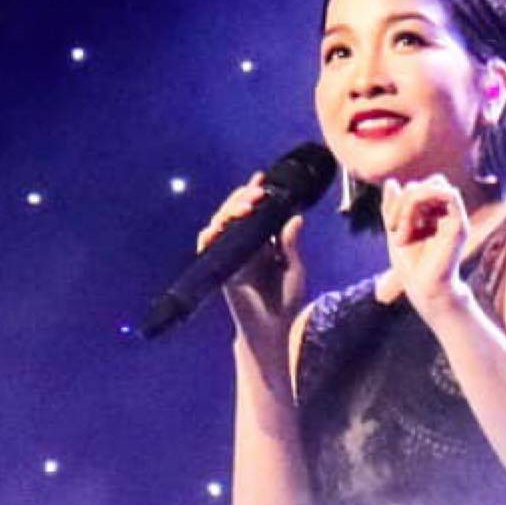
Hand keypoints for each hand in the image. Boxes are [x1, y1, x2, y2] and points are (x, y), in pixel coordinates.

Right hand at [197, 170, 306, 346]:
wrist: (273, 328)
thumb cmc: (287, 300)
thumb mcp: (294, 268)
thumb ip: (290, 244)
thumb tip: (296, 217)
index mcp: (265, 239)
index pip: (257, 209)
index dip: (256, 191)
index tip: (261, 177)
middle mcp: (246, 242)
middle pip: (236, 210)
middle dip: (243, 197)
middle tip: (256, 194)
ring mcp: (232, 253)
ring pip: (221, 222)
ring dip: (228, 211)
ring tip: (244, 208)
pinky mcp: (221, 267)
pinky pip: (209, 247)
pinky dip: (209, 235)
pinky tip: (216, 228)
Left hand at [381, 174, 471, 321]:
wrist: (423, 289)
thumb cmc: (410, 264)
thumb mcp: (395, 230)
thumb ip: (392, 206)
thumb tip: (391, 182)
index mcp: (432, 213)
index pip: (420, 187)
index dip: (401, 197)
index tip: (389, 225)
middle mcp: (446, 212)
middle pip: (429, 181)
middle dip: (405, 197)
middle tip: (392, 225)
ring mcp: (454, 217)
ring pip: (435, 185)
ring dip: (410, 203)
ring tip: (401, 229)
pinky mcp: (459, 224)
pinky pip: (449, 194)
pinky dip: (425, 201)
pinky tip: (414, 224)